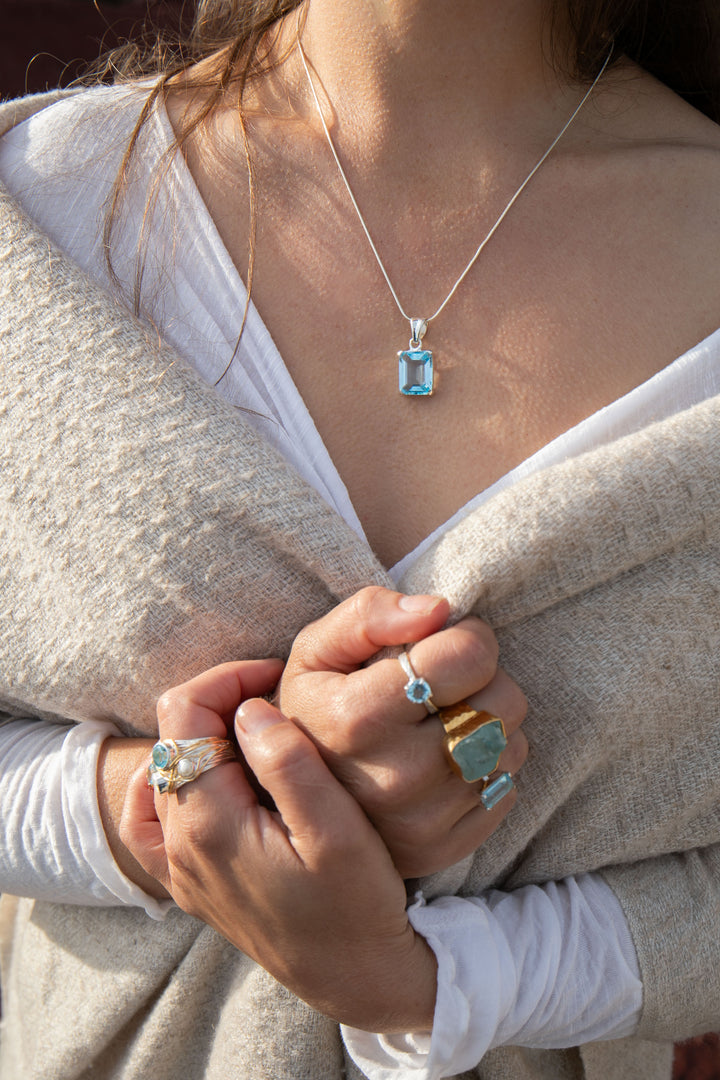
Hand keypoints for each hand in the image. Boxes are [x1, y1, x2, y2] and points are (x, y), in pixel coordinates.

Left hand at [120, 660, 437, 1032]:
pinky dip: (167, 786)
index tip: (278, 676)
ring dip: (203, 738)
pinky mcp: (191, 884)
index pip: (183, 714)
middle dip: (220, 701)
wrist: (355, 979)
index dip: (227, 679)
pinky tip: (203, 779)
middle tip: (278, 699)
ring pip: (163, 772)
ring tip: (255, 733)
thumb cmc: (356, 905)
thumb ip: (288, 762)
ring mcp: (180, 868)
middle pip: (170, 738)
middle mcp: (181, 845)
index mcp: (210, 823)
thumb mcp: (337, 829)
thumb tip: (249, 709)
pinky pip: (150, 824)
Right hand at [278, 586, 527, 876]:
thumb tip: (439, 610)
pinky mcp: (447, 846)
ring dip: (488, 722)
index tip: (442, 643)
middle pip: (503, 699)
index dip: (467, 636)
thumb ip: (369, 614)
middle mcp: (396, 776)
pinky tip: (446, 760)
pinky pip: (508, 785)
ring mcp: (424, 820)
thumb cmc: (314, 708)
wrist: (295, 802)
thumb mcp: (316, 650)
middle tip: (445, 684)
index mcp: (358, 718)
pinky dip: (488, 765)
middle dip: (482, 678)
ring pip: (511, 742)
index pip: (469, 656)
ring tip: (444, 721)